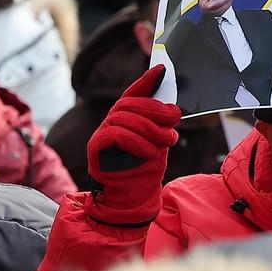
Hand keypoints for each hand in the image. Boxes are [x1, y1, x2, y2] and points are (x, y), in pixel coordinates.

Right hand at [86, 65, 180, 224]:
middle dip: (157, 109)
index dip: (146, 81)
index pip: (134, 93)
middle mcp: (112, 122)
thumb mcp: (158, 142)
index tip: (162, 70)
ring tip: (167, 142)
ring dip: (152, 129)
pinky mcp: (96, 147)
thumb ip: (160, 124)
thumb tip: (172, 105)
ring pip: (126, 118)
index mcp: (127, 118)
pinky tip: (150, 152)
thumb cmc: (145, 170)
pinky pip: (116, 134)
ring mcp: (102, 133)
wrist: (131, 199)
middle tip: (175, 119)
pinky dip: (137, 142)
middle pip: (131, 103)